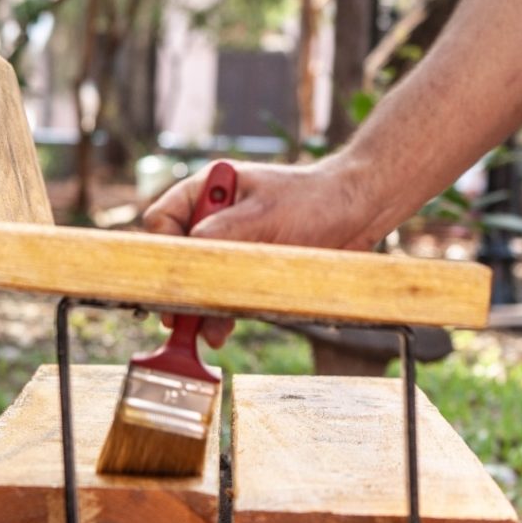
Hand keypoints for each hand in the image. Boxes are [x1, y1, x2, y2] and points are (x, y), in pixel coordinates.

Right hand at [143, 157, 384, 345]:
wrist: (358, 212)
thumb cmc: (314, 200)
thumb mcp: (263, 215)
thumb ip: (221, 233)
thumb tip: (185, 256)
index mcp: (211, 191)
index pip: (163, 219)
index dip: (163, 249)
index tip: (171, 277)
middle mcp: (215, 218)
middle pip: (178, 256)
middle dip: (179, 287)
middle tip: (175, 317)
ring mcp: (233, 246)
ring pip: (200, 281)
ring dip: (199, 307)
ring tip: (203, 331)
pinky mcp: (251, 268)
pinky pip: (225, 293)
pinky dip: (220, 312)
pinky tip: (220, 329)